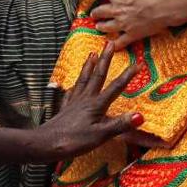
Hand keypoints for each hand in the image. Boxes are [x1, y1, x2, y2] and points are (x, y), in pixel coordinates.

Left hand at [33, 42, 140, 162]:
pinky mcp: (65, 108)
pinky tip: (73, 85)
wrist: (46, 143)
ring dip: (89, 65)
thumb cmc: (74, 141)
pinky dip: (74, 86)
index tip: (138, 63)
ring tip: (92, 54)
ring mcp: (74, 102)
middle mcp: (86, 99)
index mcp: (96, 105)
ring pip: (83, 79)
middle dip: (105, 59)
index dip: (128, 75)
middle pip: (97, 75)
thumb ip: (120, 125)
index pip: (116, 87)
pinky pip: (71, 92)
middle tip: (109, 43)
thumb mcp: (100, 135)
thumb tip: (140, 115)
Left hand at [87, 0, 179, 47]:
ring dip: (102, 26)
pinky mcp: (134, 34)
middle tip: (92, 12)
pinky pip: (121, 42)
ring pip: (107, 27)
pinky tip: (113, 46)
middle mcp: (116, 9)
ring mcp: (124, 23)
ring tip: (98, 26)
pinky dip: (116, 44)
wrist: (167, 2)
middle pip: (100, 10)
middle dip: (96, 11)